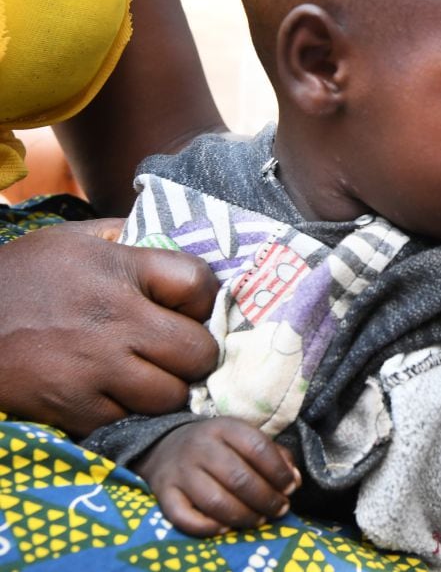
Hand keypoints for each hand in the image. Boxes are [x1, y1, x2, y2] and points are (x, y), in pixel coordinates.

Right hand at [0, 220, 218, 435]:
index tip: (190, 308)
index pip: (199, 284)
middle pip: (198, 352)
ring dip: (166, 390)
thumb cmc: (18, 277)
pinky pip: (129, 418)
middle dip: (195, 355)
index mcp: (118, 268)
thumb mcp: (71, 240)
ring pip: (171, 395)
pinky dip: (127, 412)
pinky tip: (112, 394)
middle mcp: (113, 318)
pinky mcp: (73, 406)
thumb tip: (177, 237)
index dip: (205, 300)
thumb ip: (126, 237)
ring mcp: (94, 367)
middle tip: (178, 354)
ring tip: (148, 377)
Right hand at [134, 418, 300, 535]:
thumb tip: (295, 481)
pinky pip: (184, 517)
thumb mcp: (245, 438)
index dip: (279, 471)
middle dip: (266, 499)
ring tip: (258, 520)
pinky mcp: (163, 493)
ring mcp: (180, 471)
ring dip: (243, 516)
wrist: (165, 446)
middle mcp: (200, 447)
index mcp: (225, 428)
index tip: (290, 488)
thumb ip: (275, 455)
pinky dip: (207, 527)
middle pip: (238, 478)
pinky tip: (225, 528)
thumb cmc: (218, 446)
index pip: (257, 447)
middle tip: (279, 509)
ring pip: (215, 501)